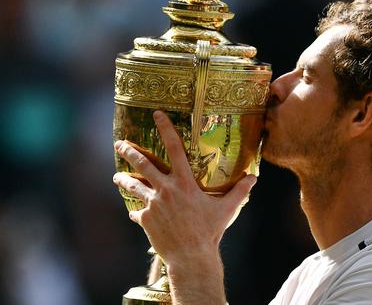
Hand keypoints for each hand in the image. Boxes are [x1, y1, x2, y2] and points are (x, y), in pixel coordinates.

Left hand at [112, 110, 256, 264]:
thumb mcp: (227, 209)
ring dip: (123, 179)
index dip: (165, 128)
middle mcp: (166, 189)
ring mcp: (153, 204)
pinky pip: (138, 212)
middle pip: (143, 164)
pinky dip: (137, 212)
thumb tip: (254, 178)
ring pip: (133, 186)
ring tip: (117, 177)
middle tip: (119, 144)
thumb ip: (240, 191)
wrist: (191, 256)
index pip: (175, 148)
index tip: (156, 114)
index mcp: (185, 182)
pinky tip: (136, 214)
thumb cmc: (210, 231)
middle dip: (129, 152)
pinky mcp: (146, 219)